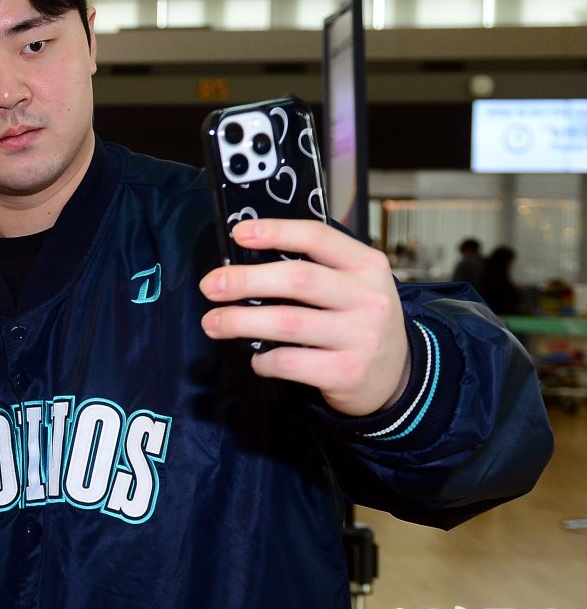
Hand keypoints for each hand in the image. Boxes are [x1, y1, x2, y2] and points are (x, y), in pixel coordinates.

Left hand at [198, 219, 409, 415]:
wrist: (397, 376)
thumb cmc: (358, 320)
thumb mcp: (353, 285)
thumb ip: (315, 269)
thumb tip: (245, 261)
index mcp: (366, 265)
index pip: (318, 237)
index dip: (276, 231)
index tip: (238, 233)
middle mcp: (367, 298)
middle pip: (297, 279)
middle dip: (246, 280)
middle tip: (210, 286)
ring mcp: (360, 337)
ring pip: (288, 322)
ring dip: (240, 321)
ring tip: (213, 323)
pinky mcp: (347, 372)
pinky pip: (291, 362)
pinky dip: (264, 360)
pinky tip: (256, 358)